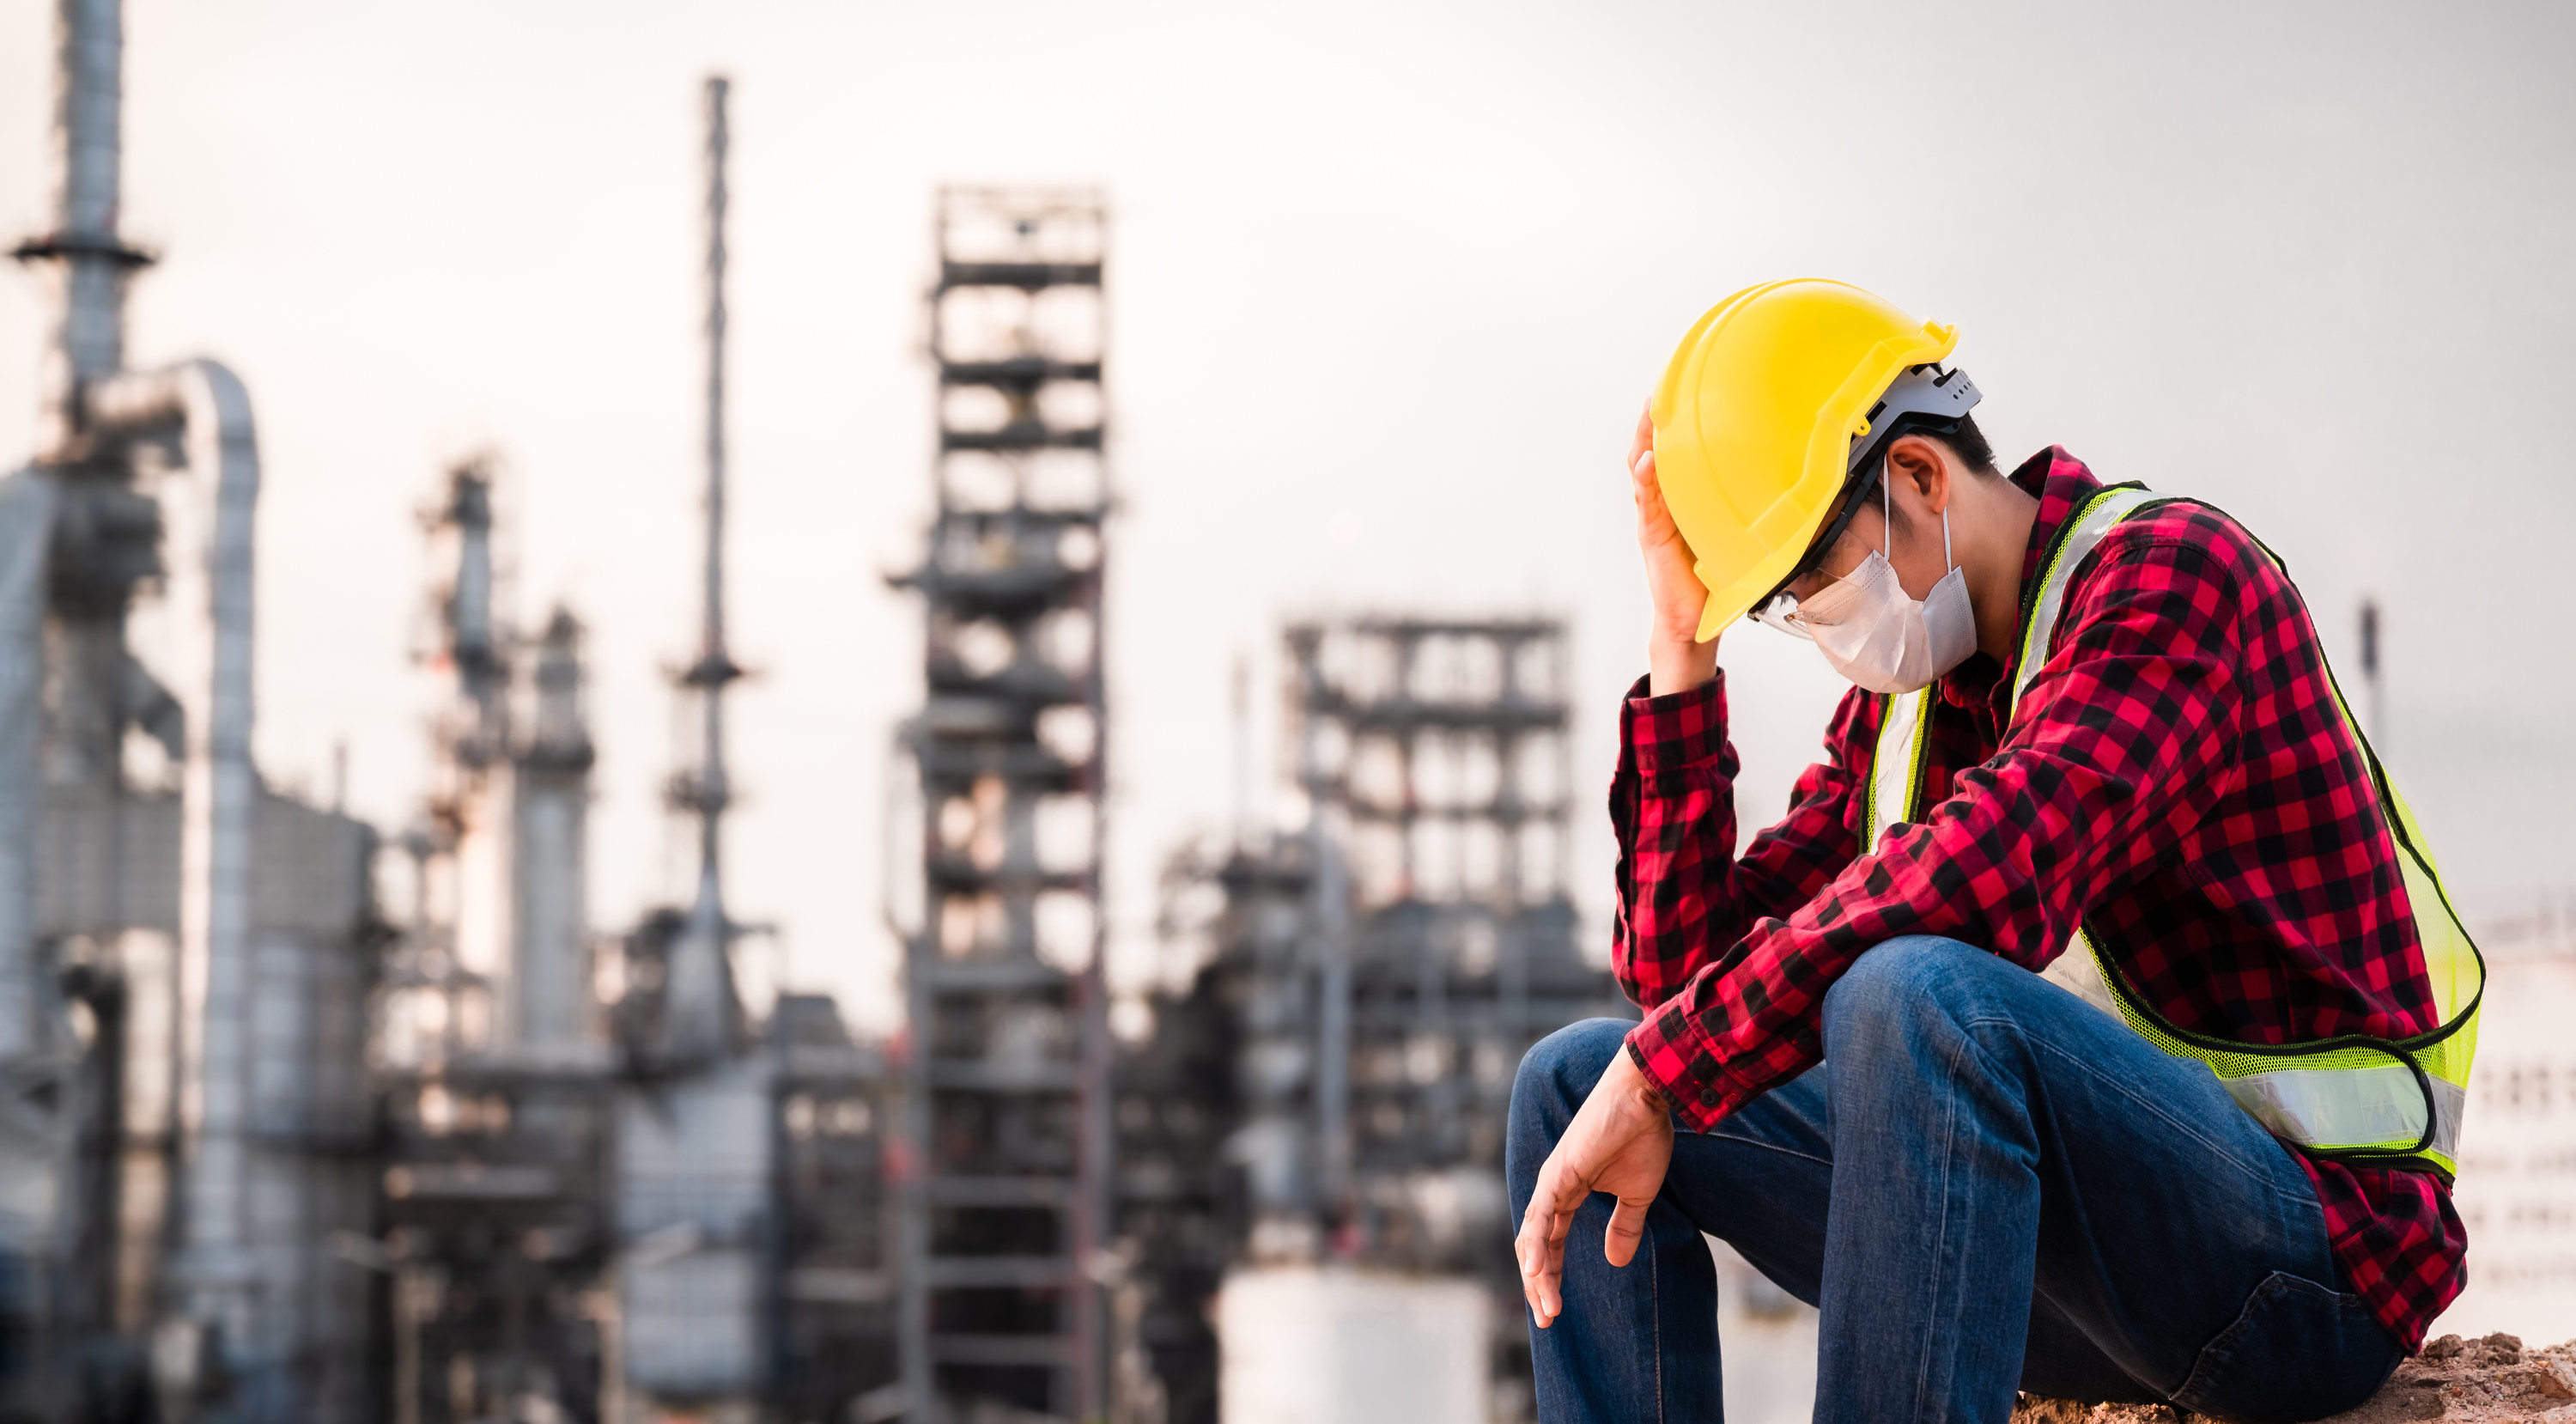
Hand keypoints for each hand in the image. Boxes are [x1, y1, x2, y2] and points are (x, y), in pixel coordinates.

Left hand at [1515, 1045, 1676, 1327]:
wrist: (1647, 1096)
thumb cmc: (1642, 1135)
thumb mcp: (1636, 1195)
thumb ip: (1623, 1227)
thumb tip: (1615, 1262)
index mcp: (1567, 1193)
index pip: (1548, 1243)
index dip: (1550, 1276)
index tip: (1555, 1311)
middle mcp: (1553, 1189)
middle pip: (1534, 1246)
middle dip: (1538, 1285)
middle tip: (1547, 1319)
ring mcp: (1553, 1180)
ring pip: (1533, 1236)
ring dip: (1538, 1276)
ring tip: (1546, 1309)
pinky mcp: (1560, 1172)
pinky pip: (1542, 1215)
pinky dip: (1536, 1244)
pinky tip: (1535, 1271)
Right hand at [1630, 401, 1717, 695]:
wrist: (1692, 620)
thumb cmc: (1714, 580)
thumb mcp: (1734, 532)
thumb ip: (1746, 507)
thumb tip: (1789, 480)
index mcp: (1681, 500)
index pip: (1674, 453)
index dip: (1675, 423)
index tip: (1682, 388)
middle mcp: (1663, 503)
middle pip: (1651, 451)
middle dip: (1652, 420)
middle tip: (1660, 388)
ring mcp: (1654, 518)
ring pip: (1642, 470)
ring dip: (1643, 440)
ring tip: (1648, 413)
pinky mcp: (1652, 535)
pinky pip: (1646, 502)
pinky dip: (1646, 480)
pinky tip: (1649, 462)